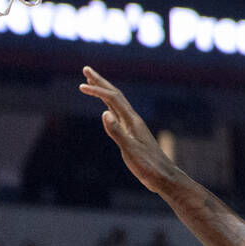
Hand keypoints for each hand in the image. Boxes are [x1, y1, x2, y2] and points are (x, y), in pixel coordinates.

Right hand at [79, 66, 181, 193]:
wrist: (163, 177)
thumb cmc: (148, 166)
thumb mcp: (130, 150)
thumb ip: (117, 132)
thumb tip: (104, 113)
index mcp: (132, 121)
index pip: (113, 99)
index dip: (97, 91)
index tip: (81, 87)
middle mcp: (133, 120)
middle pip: (115, 95)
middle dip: (100, 82)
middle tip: (86, 69)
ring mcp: (133, 126)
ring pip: (116, 103)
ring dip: (104, 91)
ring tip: (92, 82)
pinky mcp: (132, 134)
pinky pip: (118, 114)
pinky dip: (109, 106)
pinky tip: (106, 109)